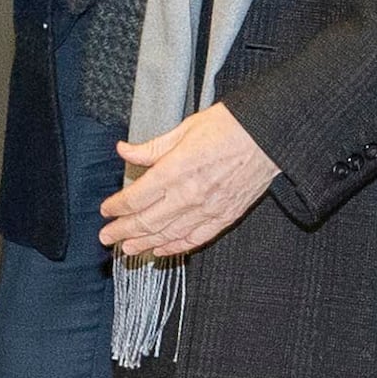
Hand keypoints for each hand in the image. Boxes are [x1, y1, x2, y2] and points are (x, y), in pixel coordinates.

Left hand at [102, 104, 278, 261]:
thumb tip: (124, 150)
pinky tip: (162, 251)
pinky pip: (195, 238)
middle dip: (122, 231)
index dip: (117, 206)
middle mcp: (188, 195)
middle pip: (147, 221)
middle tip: (105, 237)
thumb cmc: (230, 126)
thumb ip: (152, 147)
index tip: (106, 210)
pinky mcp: (225, 216)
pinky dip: (176, 247)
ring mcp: (207, 209)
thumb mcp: (185, 128)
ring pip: (167, 234)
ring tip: (126, 249)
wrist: (270, 137)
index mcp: (175, 170)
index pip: (136, 197)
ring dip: (144, 244)